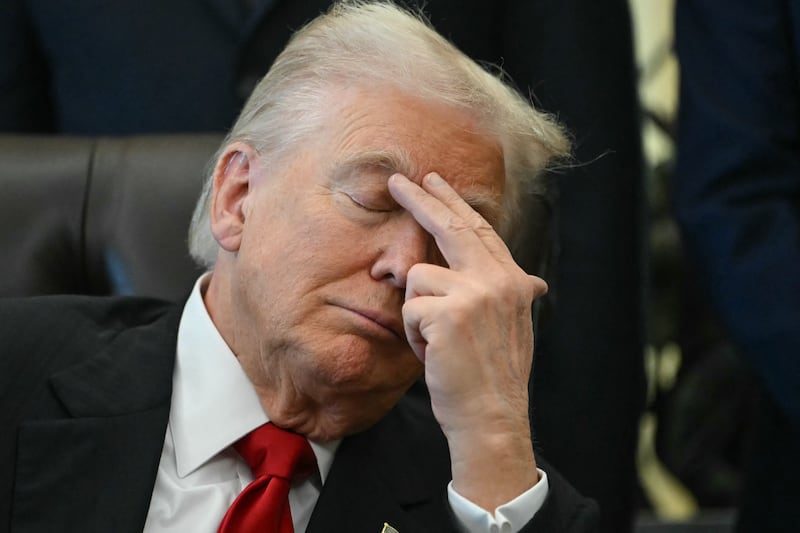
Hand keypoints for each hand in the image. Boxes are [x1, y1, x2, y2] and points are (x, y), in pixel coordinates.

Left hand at [387, 172, 546, 510]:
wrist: (493, 417)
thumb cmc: (494, 375)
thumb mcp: (513, 325)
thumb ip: (512, 294)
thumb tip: (535, 282)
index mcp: (513, 281)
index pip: (480, 229)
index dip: (455, 203)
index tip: (435, 181)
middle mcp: (499, 279)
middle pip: (451, 226)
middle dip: (420, 199)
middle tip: (396, 180)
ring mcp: (476, 293)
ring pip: (418, 278)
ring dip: (417, 313)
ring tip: (436, 342)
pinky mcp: (449, 313)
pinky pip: (409, 308)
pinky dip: (412, 335)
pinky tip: (432, 354)